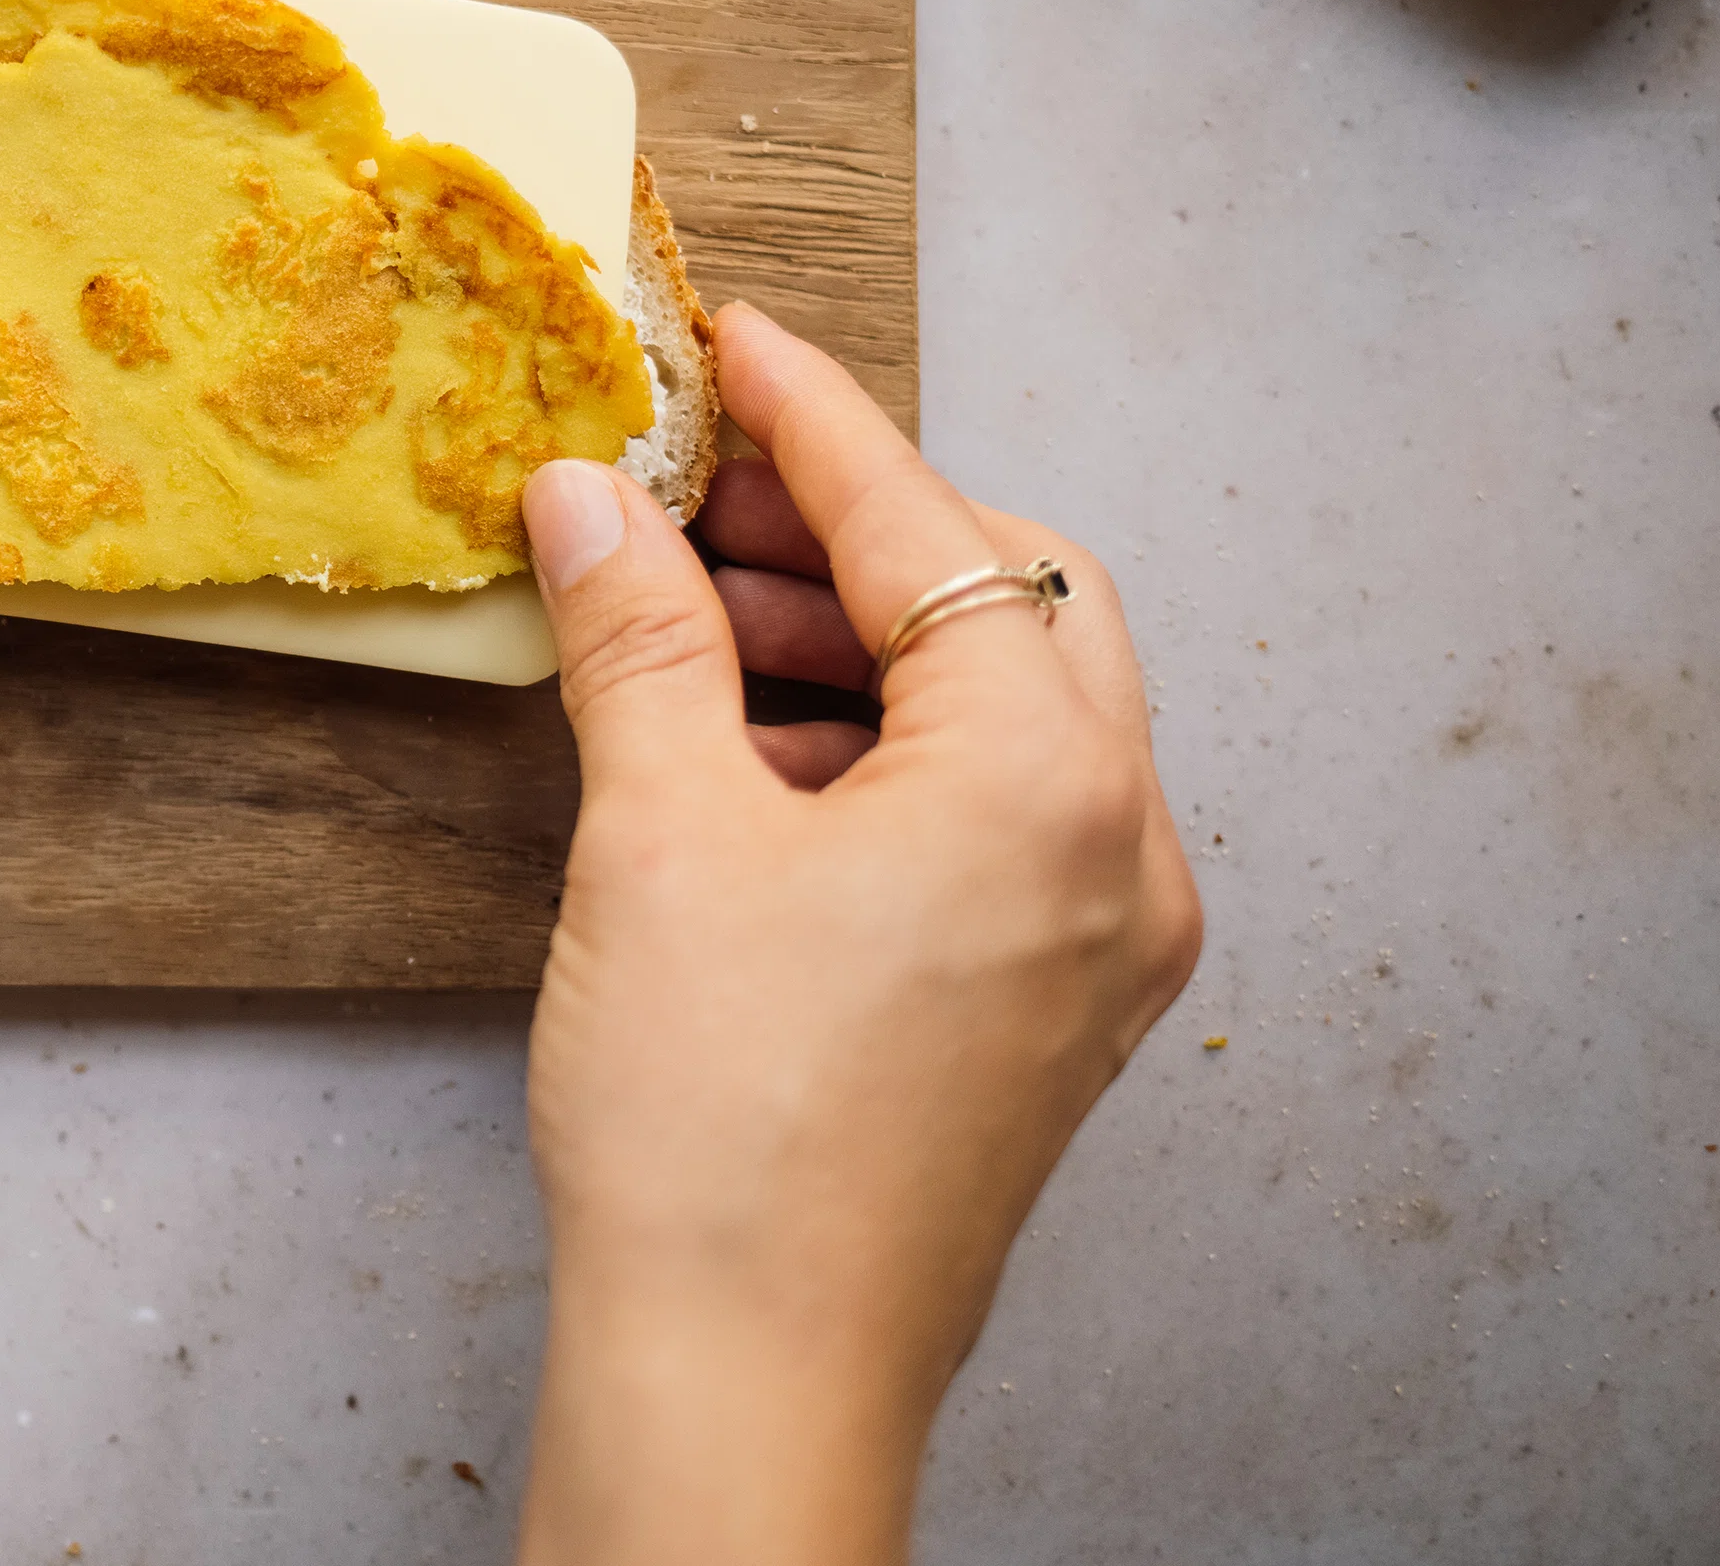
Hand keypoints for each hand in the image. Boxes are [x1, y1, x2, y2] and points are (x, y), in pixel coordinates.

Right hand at [513, 305, 1201, 1565]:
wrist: (750, 1377)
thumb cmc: (720, 1132)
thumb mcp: (657, 834)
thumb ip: (639, 637)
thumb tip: (595, 492)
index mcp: (1049, 784)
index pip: (933, 535)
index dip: (816, 422)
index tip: (733, 343)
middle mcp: (1124, 853)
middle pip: (1018, 604)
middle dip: (857, 534)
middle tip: (702, 498)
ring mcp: (1105, 941)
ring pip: (1011, 711)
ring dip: (862, 645)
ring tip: (694, 628)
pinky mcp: (1053, 1009)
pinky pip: (998, 816)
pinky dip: (885, 752)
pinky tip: (746, 758)